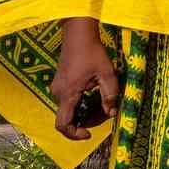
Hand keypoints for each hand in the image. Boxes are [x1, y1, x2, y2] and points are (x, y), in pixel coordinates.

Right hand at [51, 18, 119, 140]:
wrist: (78, 34)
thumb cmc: (93, 52)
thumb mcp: (107, 74)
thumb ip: (109, 95)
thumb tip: (111, 113)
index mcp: (68, 94)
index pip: (62, 124)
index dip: (74, 134)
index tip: (89, 133)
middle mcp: (58, 94)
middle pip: (69, 118)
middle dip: (87, 120)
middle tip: (105, 112)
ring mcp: (57, 88)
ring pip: (70, 109)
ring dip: (86, 111)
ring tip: (103, 102)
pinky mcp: (61, 83)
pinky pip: (69, 100)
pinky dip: (82, 103)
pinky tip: (95, 93)